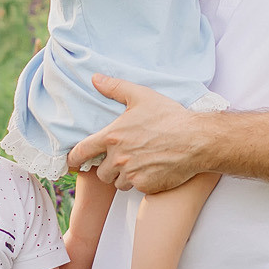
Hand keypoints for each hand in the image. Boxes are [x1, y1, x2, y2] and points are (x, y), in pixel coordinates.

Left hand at [67, 76, 205, 194]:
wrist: (196, 140)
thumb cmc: (169, 117)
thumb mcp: (141, 96)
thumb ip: (115, 87)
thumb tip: (95, 79)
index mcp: (112, 137)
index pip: (81, 152)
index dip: (74, 158)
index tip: (72, 162)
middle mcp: (118, 158)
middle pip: (101, 172)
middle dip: (109, 167)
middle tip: (124, 159)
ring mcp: (131, 174)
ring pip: (118, 183)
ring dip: (124, 177)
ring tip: (140, 164)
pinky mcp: (145, 186)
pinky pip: (136, 189)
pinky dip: (142, 182)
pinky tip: (153, 170)